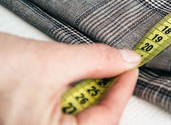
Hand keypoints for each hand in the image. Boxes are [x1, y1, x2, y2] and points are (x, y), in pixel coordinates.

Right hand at [0, 32, 140, 124]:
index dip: (123, 90)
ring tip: (94, 71)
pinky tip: (76, 80)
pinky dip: (74, 97)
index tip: (131, 66)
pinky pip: (63, 116)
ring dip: (91, 94)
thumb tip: (128, 60)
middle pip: (94, 122)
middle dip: (107, 93)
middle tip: (116, 67)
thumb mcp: (53, 61)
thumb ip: (97, 61)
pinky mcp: (29, 122)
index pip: (106, 120)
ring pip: (80, 118)